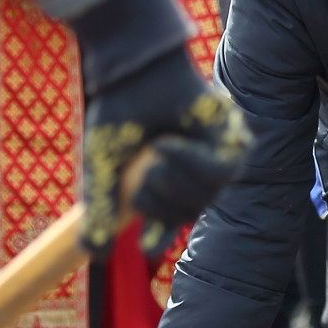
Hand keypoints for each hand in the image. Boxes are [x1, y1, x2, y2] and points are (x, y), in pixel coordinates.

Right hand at [83, 47, 250, 254]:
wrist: (136, 71)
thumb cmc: (118, 113)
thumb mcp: (102, 166)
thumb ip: (100, 208)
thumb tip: (93, 256)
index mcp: (163, 180)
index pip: (166, 219)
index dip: (158, 234)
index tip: (147, 245)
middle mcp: (192, 172)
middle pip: (187, 212)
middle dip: (160, 203)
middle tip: (142, 176)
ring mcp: (215, 158)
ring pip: (207, 196)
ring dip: (177, 181)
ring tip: (155, 154)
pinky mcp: (234, 139)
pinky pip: (223, 171)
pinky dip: (194, 162)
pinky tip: (168, 143)